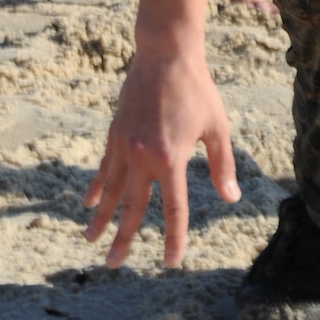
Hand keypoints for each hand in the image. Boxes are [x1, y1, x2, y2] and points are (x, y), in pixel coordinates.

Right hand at [84, 46, 239, 268]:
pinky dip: (96, 187)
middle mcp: (143, 157)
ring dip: (101, 218)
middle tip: (113, 265)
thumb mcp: (217, 127)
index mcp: (171, 158)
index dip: (173, 237)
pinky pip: (103, 168)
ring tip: (90, 241)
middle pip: (132, 208)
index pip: (174, 209)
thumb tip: (231, 198)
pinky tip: (88, 203)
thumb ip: (222, 165)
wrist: (165, 54)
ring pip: (110, 191)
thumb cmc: (197, 89)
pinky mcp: (115, 133)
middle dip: (123, 238)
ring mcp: (124, 145)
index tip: (171, 261)